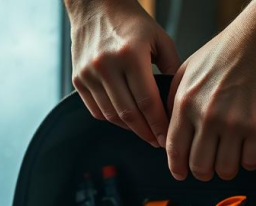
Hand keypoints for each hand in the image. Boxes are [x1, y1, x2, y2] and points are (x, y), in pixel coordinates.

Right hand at [66, 0, 179, 147]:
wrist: (95, 6)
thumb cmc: (130, 21)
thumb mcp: (159, 38)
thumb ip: (171, 68)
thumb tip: (178, 101)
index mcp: (130, 55)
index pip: (147, 101)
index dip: (158, 124)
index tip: (167, 138)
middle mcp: (106, 65)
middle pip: (128, 113)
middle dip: (146, 132)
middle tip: (157, 142)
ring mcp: (89, 74)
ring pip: (111, 115)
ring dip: (129, 129)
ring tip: (143, 133)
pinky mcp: (77, 79)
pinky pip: (95, 110)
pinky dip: (111, 119)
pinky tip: (124, 120)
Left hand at [164, 10, 255, 180]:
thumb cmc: (227, 51)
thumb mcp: (187, 71)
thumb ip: (173, 100)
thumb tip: (167, 128)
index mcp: (185, 104)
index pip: (174, 150)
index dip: (177, 168)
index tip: (181, 173)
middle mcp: (206, 117)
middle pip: (199, 166)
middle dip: (203, 173)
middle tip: (209, 168)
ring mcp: (233, 123)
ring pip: (225, 169)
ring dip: (227, 170)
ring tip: (230, 161)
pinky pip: (250, 161)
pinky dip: (249, 163)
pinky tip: (249, 154)